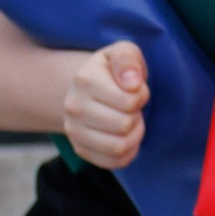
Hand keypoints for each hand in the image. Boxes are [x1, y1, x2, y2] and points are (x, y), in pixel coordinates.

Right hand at [64, 38, 148, 169]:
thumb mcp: (123, 53)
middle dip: (137, 116)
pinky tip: (126, 137)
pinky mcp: (80, 149)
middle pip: (124, 125)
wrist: (87, 89)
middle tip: (132, 108)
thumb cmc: (112, 71)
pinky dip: (128, 152)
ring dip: (135, 136)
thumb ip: (128, 60)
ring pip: (119, 147)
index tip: (135, 89)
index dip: (141, 96)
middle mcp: (73, 106)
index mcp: (85, 79)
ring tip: (131, 122)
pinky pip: (114, 162)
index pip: (129, 100)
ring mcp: (73, 130)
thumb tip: (132, 83)